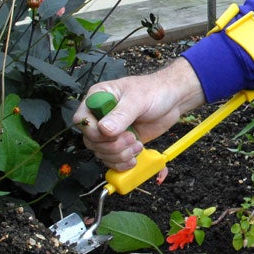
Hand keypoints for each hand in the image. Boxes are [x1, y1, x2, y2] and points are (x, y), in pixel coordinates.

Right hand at [73, 58, 205, 170]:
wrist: (173, 100)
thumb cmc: (155, 91)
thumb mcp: (138, 99)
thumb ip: (121, 114)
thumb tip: (104, 129)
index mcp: (98, 98)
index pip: (81, 120)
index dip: (93, 131)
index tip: (112, 134)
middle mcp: (101, 116)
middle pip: (91, 140)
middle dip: (111, 145)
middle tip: (131, 138)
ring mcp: (111, 131)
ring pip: (101, 153)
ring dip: (119, 155)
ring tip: (137, 144)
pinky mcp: (121, 143)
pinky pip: (112, 159)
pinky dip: (122, 162)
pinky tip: (134, 156)